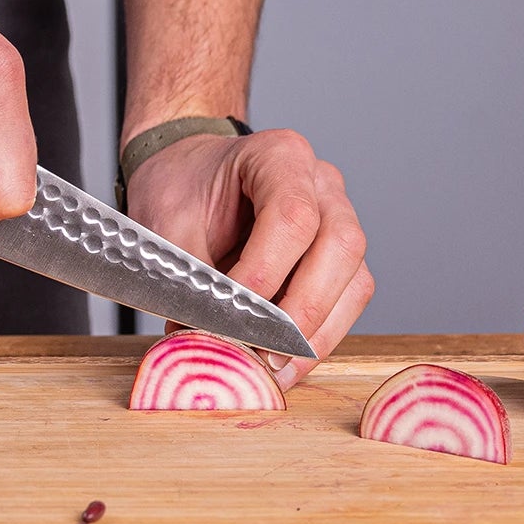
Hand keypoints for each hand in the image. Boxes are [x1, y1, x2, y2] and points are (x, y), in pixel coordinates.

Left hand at [125, 129, 373, 361]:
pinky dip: (320, 335)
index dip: (266, 271)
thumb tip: (206, 340)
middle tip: (265, 353)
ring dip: (319, 332)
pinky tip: (286, 361)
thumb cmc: (180, 190)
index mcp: (280, 156)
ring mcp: (338, 218)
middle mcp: (321, 183)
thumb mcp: (168, 225)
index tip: (233, 314)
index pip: (292, 215)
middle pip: (341, 246)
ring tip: (276, 368)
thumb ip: (191, 278)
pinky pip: (347, 299)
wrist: (187, 176)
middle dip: (304, 309)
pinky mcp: (338, 258)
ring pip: (355, 279)